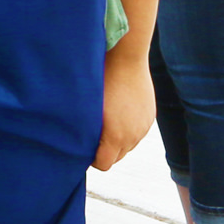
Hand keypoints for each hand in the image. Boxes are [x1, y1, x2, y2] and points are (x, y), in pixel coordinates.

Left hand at [94, 50, 155, 171]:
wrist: (125, 59)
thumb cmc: (99, 81)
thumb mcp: (86, 109)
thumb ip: (82, 132)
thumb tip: (73, 145)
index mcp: (116, 137)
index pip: (103, 164)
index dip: (92, 159)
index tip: (84, 146)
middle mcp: (133, 136)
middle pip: (117, 157)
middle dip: (104, 150)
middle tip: (92, 134)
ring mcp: (143, 127)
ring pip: (128, 145)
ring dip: (117, 140)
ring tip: (106, 122)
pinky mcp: (150, 117)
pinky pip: (137, 132)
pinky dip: (128, 129)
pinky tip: (119, 113)